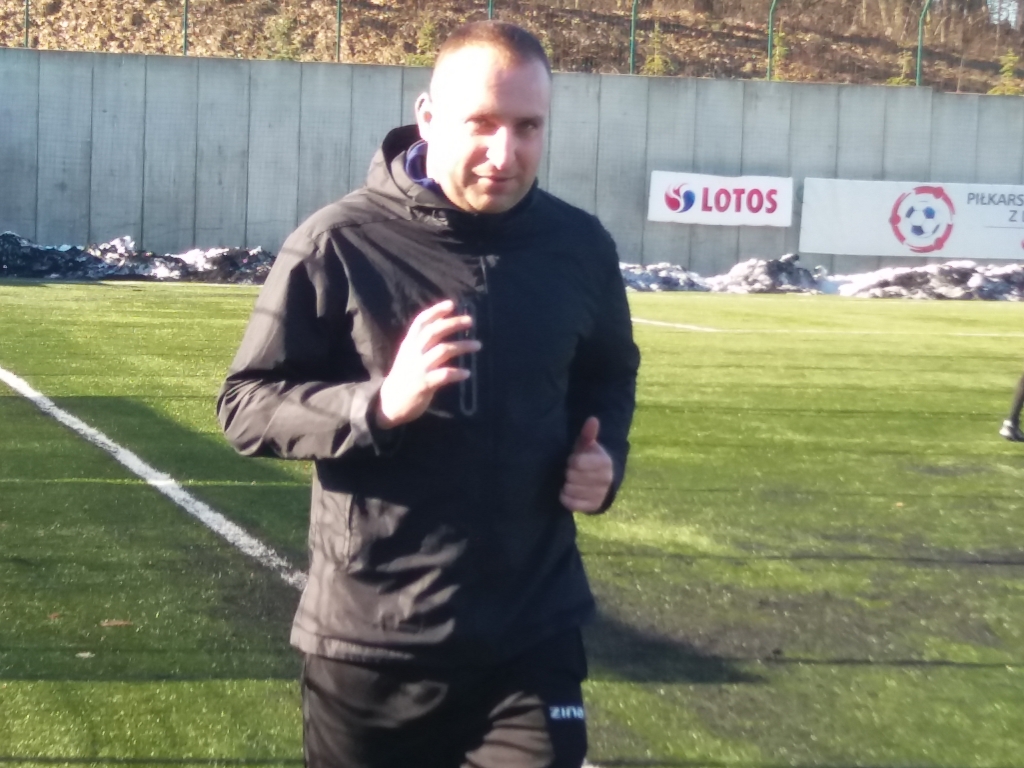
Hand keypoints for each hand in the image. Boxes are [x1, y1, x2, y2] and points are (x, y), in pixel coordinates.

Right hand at [376, 300, 480, 427]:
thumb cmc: (404, 377)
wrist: (388, 403)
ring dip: (463, 346)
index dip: (436, 311)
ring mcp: (418, 367)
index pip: (421, 322)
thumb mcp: (408, 355)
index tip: (452, 304)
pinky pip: (444, 375)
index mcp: (409, 344)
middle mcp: (413, 352)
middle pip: (435, 331)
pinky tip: (467, 373)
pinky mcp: (424, 384)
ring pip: (443, 350)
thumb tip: (441, 323)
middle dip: (453, 323)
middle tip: (471, 321)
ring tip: (478, 345)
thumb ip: (422, 341)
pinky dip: (457, 373)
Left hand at [560, 416, 613, 513]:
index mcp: (604, 462)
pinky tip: (568, 491)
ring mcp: (599, 494)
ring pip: (571, 489)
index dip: (571, 460)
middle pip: (572, 476)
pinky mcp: (592, 507)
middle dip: (568, 473)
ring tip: (571, 481)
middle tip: (570, 471)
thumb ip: (589, 434)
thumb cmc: (591, 460)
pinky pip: (571, 503)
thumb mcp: (590, 446)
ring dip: (567, 485)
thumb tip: (592, 419)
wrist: (604, 483)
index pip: (577, 463)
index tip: (573, 460)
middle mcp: (605, 479)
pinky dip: (566, 497)